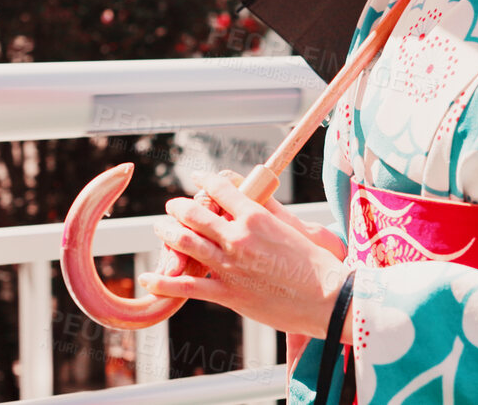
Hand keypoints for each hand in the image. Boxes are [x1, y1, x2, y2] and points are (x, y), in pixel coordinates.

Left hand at [142, 169, 350, 338]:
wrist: (328, 298)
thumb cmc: (317, 264)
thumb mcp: (292, 227)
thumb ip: (268, 212)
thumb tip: (252, 197)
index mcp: (256, 216)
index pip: (220, 189)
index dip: (204, 181)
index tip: (197, 179)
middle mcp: (238, 236)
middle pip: (195, 213)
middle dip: (179, 207)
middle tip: (172, 206)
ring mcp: (230, 265)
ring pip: (186, 243)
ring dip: (168, 233)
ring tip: (160, 229)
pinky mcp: (228, 293)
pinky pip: (187, 287)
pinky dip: (164, 283)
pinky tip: (149, 280)